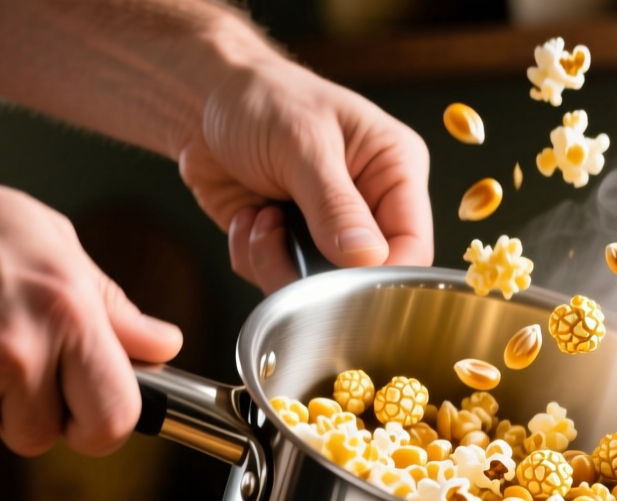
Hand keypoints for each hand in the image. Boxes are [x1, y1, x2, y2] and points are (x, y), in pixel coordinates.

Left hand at [177, 57, 432, 292]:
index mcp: (394, 169)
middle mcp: (369, 205)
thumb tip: (367, 257)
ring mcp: (328, 228)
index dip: (384, 272)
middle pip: (366, 275)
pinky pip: (278, 277)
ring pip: (318, 286)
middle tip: (278, 239)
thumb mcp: (303, 144)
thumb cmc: (263, 99)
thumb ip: (335, 204)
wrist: (203, 99)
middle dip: (317, 271)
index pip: (413, 243)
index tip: (343, 281)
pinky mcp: (289, 242)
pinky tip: (246, 217)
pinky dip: (253, 257)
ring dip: (276, 263)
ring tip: (257, 220)